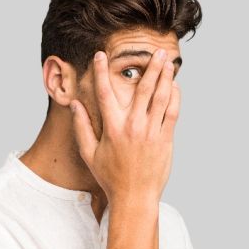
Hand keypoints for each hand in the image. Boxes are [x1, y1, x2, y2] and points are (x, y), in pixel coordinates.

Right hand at [70, 48, 179, 204]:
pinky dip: (174, 98)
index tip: (101, 55)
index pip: (105, 93)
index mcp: (112, 128)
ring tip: (168, 63)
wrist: (134, 197)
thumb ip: (81, 128)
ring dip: (166, 78)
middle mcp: (132, 127)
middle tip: (156, 51)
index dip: (102, 72)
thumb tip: (75, 105)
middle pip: (143, 89)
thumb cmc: (110, 177)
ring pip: (161, 98)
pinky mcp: (165, 140)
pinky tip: (174, 87)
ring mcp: (151, 133)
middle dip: (150, 67)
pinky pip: (172, 113)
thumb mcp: (90, 154)